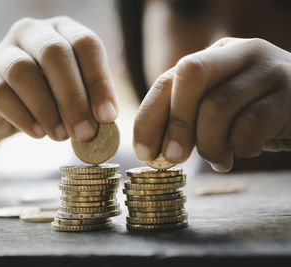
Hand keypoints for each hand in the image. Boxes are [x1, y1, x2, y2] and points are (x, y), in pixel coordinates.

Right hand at [0, 16, 117, 143]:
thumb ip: (88, 101)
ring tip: (60, 136)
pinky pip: (0, 93)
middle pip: (54, 53)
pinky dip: (22, 116)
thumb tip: (105, 121)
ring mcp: (2, 53)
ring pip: (23, 71)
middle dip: (73, 96)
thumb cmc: (46, 97)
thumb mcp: (71, 93)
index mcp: (62, 31)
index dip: (99, 80)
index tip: (107, 116)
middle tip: (85, 132)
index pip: (85, 43)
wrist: (1, 109)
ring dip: (47, 108)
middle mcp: (31, 33)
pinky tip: (37, 133)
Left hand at [134, 37, 290, 171]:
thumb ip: (190, 118)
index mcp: (215, 55)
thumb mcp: (220, 108)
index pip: (168, 79)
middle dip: (176, 122)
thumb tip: (153, 150)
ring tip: (218, 158)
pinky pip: (249, 126)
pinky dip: (240, 149)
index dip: (149, 116)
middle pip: (190, 74)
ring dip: (209, 145)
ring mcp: (268, 70)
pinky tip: (244, 152)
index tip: (143, 151)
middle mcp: (240, 53)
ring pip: (217, 107)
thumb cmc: (257, 113)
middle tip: (172, 157)